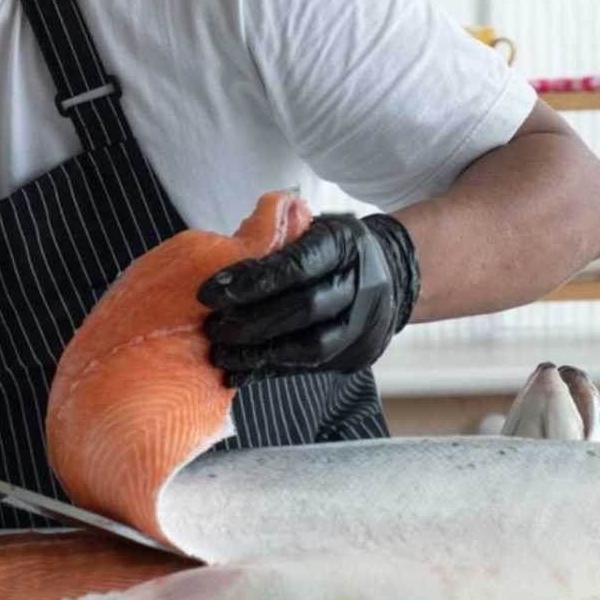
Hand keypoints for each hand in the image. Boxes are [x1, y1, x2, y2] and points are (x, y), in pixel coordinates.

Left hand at [197, 213, 419, 386]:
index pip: (298, 264)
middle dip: (252, 321)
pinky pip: (310, 368)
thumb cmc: (333, 250)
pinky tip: (238, 372)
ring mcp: (362, 323)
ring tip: (220, 353)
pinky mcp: (355, 354)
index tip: (210, 292)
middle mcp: (361, 283)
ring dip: (259, 353)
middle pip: (305, 308)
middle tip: (211, 328)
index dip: (252, 280)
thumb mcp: (313, 227)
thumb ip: (275, 235)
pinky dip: (269, 371)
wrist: (389, 277)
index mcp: (344, 243)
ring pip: (312, 346)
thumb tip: (221, 249)